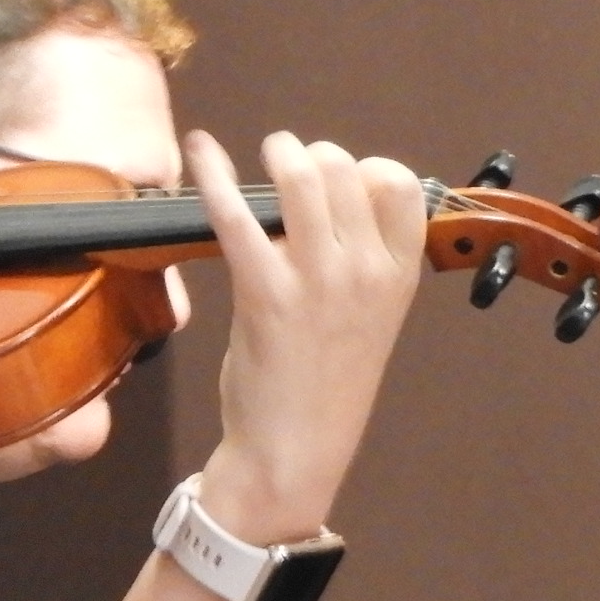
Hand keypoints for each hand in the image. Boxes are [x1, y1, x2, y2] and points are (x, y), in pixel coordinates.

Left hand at [186, 129, 425, 543]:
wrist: (295, 450)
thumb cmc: (325, 385)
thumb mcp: (370, 320)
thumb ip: (361, 264)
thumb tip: (331, 206)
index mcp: (399, 276)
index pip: (398, 184)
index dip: (366, 168)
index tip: (341, 180)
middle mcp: (366, 270)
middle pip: (344, 167)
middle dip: (313, 155)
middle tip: (289, 162)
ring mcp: (316, 278)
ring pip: (301, 176)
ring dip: (278, 152)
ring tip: (266, 152)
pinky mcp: (264, 291)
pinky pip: (236, 214)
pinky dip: (214, 173)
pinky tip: (200, 150)